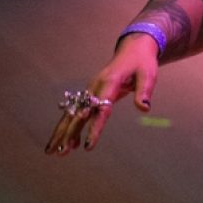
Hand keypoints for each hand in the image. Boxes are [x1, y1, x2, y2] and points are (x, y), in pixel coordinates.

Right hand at [45, 33, 159, 155]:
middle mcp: (95, 88)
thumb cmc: (142, 63)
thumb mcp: (148, 75)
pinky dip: (69, 127)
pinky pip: (76, 112)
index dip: (94, 128)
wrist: (133, 50)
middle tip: (59, 152)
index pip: (100, 110)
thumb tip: (143, 108)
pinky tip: (69, 144)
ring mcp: (90, 90)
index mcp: (109, 83)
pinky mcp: (90, 94)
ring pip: (72, 114)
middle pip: (78, 114)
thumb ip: (144, 92)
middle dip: (68, 134)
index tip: (88, 146)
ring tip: (53, 152)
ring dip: (62, 133)